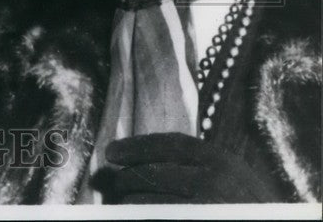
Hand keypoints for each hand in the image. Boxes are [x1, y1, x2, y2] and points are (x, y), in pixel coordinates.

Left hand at [94, 132, 276, 203]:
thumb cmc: (246, 207)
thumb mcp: (232, 178)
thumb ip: (197, 165)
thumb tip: (141, 160)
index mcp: (221, 161)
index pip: (168, 144)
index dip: (136, 146)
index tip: (112, 152)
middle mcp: (212, 181)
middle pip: (151, 172)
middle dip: (126, 177)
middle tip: (114, 182)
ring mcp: (204, 208)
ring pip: (146, 202)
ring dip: (129, 202)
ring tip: (123, 203)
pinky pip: (156, 218)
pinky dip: (142, 217)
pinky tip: (135, 217)